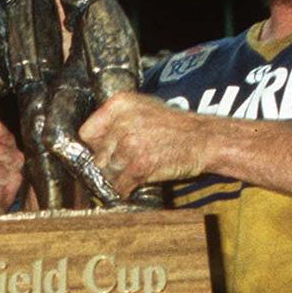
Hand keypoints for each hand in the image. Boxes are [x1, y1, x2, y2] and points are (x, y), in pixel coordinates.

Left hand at [78, 92, 207, 194]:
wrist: (204, 139)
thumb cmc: (174, 126)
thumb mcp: (143, 108)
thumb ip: (116, 121)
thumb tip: (92, 143)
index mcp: (119, 104)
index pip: (86, 133)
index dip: (96, 145)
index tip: (106, 151)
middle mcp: (122, 121)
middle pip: (97, 156)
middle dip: (110, 163)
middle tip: (129, 162)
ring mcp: (130, 143)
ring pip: (108, 172)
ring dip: (120, 176)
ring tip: (138, 170)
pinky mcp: (140, 164)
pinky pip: (120, 185)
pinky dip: (127, 188)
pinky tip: (139, 181)